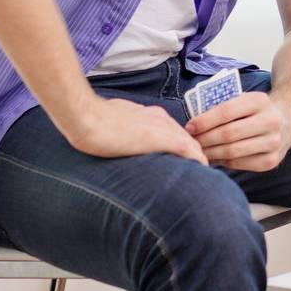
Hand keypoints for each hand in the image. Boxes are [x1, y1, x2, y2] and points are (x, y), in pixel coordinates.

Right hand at [62, 95, 205, 164]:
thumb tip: (120, 137)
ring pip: (191, 143)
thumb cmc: (92, 119)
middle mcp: (161, 118)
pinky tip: (202, 170)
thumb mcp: (114, 120)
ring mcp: (163, 127)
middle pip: (186, 137)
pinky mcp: (163, 138)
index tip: (183, 160)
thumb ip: (124, 128)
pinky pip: (189, 150)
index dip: (180, 146)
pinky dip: (197, 160)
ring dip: (197, 158)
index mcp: (150, 115)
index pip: (173, 132)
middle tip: (198, 171)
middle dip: (192, 154)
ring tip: (202, 175)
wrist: (87, 117)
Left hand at [184, 91, 290, 171]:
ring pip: (232, 151)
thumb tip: (193, 126)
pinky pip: (239, 164)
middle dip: (205, 139)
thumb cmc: (254, 111)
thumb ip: (222, 108)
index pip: (226, 111)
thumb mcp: (243, 101)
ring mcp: (273, 142)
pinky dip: (222, 162)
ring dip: (211, 153)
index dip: (204, 121)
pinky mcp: (272, 161)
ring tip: (199, 151)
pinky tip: (214, 158)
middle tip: (191, 142)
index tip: (189, 127)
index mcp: (260, 100)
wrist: (286, 122)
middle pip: (228, 134)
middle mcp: (271, 120)